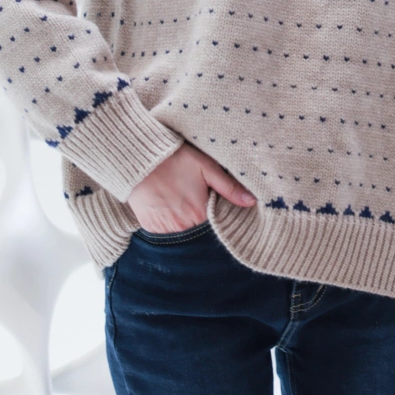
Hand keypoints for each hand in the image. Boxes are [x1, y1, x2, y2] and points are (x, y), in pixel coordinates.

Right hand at [127, 142, 255, 233]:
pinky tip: (168, 208)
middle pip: (199, 233)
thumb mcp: (207, 168)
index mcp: (200, 214)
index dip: (218, 219)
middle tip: (196, 204)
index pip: (217, 227)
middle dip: (202, 223)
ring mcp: (164, 230)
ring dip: (185, 226)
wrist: (141, 158)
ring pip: (182, 235)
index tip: (215, 209)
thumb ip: (230, 187)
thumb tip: (252, 202)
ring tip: (181, 205)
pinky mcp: (149, 228)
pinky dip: (168, 225)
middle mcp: (183, 227)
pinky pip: (163, 233)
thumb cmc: (176, 160)